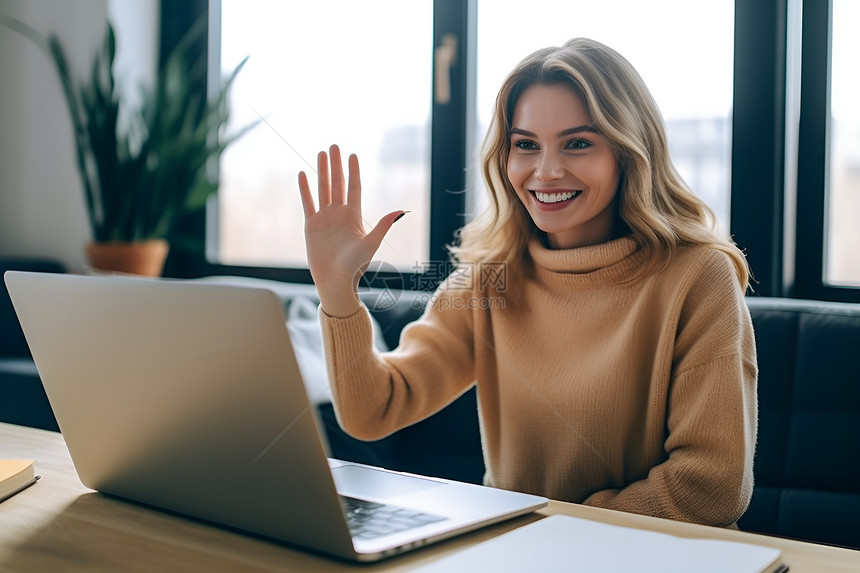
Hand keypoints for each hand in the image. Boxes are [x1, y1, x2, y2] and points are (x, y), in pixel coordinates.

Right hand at [298, 144, 404, 316]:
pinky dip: (305, 189)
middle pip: (337, 184)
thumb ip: (383, 225)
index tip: (352, 155)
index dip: (353, 171)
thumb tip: (401, 211)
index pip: (353, 188)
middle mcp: (339, 214)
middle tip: (333, 146)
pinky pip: (308, 203)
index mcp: (354, 216)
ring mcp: (324, 219)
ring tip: (320, 154)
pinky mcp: (311, 225)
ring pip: (322, 189)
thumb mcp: (371, 243)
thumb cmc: (355, 266)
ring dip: (321, 171)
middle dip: (335, 165)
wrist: (336, 281)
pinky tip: (303, 174)